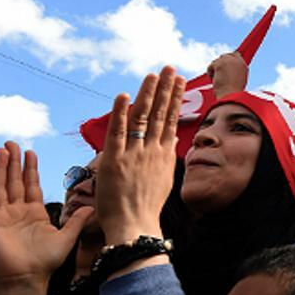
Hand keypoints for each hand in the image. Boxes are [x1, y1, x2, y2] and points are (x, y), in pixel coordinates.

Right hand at [0, 142, 94, 294]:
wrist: (26, 278)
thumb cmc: (45, 261)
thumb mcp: (66, 238)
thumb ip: (77, 221)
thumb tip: (92, 207)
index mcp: (35, 213)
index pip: (32, 185)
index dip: (30, 169)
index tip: (30, 152)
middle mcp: (17, 211)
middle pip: (14, 181)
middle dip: (13, 162)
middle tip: (12, 143)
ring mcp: (1, 215)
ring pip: (0, 186)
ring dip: (0, 168)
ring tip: (1, 150)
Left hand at [95, 67, 184, 244]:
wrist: (135, 225)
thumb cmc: (145, 210)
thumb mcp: (162, 182)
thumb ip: (163, 161)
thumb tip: (169, 146)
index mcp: (164, 156)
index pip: (170, 121)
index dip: (174, 100)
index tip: (179, 82)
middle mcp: (152, 151)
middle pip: (160, 114)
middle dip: (167, 89)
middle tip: (171, 69)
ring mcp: (134, 154)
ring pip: (143, 118)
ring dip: (148, 94)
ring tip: (154, 74)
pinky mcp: (115, 159)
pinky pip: (118, 131)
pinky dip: (121, 113)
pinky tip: (125, 96)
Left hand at [208, 52, 247, 98]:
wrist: (231, 96)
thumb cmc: (233, 93)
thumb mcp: (236, 80)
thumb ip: (233, 72)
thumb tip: (223, 69)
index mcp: (243, 66)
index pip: (235, 55)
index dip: (228, 60)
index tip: (222, 67)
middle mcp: (238, 61)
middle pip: (225, 56)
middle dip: (219, 63)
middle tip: (216, 73)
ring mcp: (229, 61)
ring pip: (216, 61)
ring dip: (215, 70)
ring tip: (219, 81)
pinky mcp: (220, 63)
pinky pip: (211, 65)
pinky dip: (210, 73)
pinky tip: (215, 80)